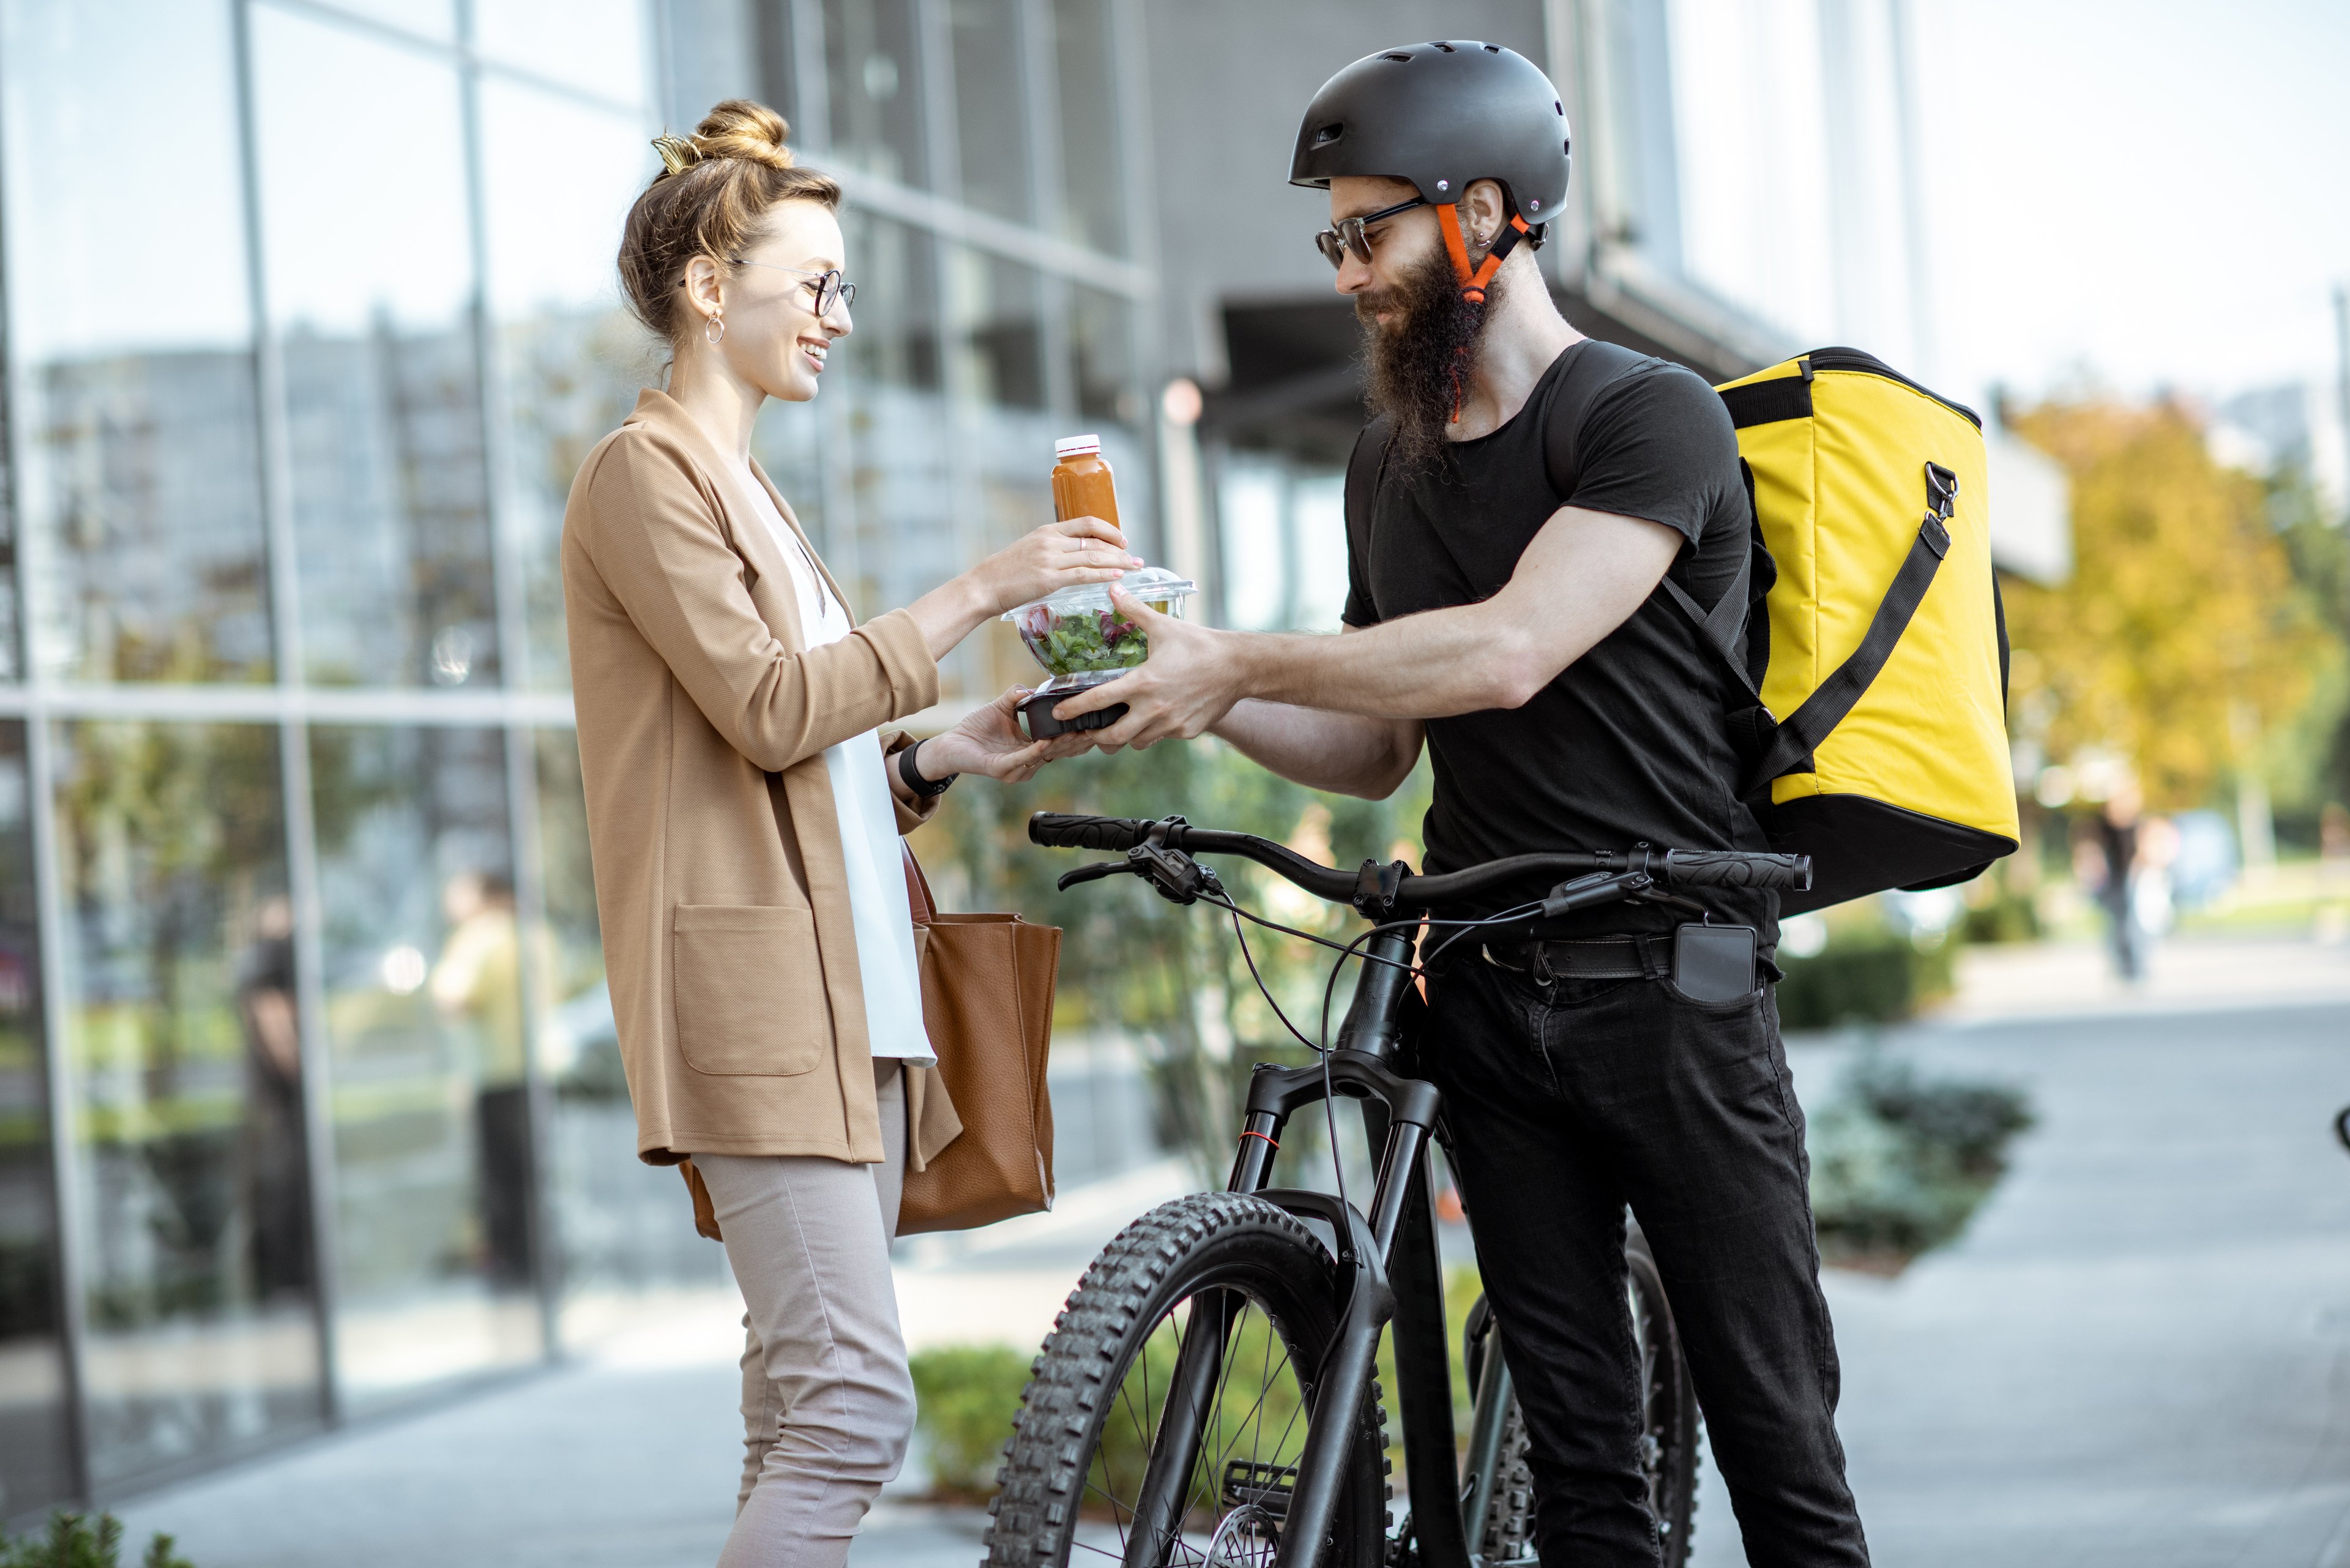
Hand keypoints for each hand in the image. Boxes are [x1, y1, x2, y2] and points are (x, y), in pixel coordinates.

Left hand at [917, 686, 1094, 783]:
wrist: (951, 743)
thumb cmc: (976, 727)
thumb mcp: (1002, 707)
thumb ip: (1018, 696)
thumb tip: (1034, 687)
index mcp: (1031, 748)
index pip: (1060, 743)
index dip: (1076, 734)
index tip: (1092, 721)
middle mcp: (1028, 762)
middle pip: (1059, 752)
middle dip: (1076, 740)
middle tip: (1092, 727)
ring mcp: (1016, 768)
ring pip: (1044, 757)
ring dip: (1059, 745)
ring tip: (1074, 732)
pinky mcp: (1002, 769)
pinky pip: (1022, 760)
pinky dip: (1034, 752)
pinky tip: (1045, 742)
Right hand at [962, 516, 1138, 617]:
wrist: (983, 585)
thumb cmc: (1005, 572)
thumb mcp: (1030, 551)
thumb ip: (1052, 550)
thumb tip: (1076, 557)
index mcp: (1047, 531)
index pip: (1087, 523)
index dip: (1109, 530)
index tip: (1123, 541)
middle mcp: (1051, 541)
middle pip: (1095, 541)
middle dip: (1120, 550)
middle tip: (1138, 559)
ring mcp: (1050, 559)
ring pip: (1093, 557)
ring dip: (1119, 562)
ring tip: (1135, 568)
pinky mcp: (1048, 579)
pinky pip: (1082, 574)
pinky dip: (1103, 574)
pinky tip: (1117, 576)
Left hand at [1049, 588, 1244, 750]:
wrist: (1238, 666)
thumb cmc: (1200, 644)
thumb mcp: (1163, 626)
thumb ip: (1133, 610)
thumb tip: (1112, 588)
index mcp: (1142, 683)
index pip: (1098, 701)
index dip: (1074, 710)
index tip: (1059, 713)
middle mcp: (1153, 709)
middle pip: (1112, 737)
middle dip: (1097, 737)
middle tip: (1089, 730)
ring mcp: (1170, 724)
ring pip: (1136, 742)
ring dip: (1125, 736)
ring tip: (1120, 725)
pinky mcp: (1186, 732)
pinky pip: (1161, 738)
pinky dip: (1152, 733)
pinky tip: (1153, 719)